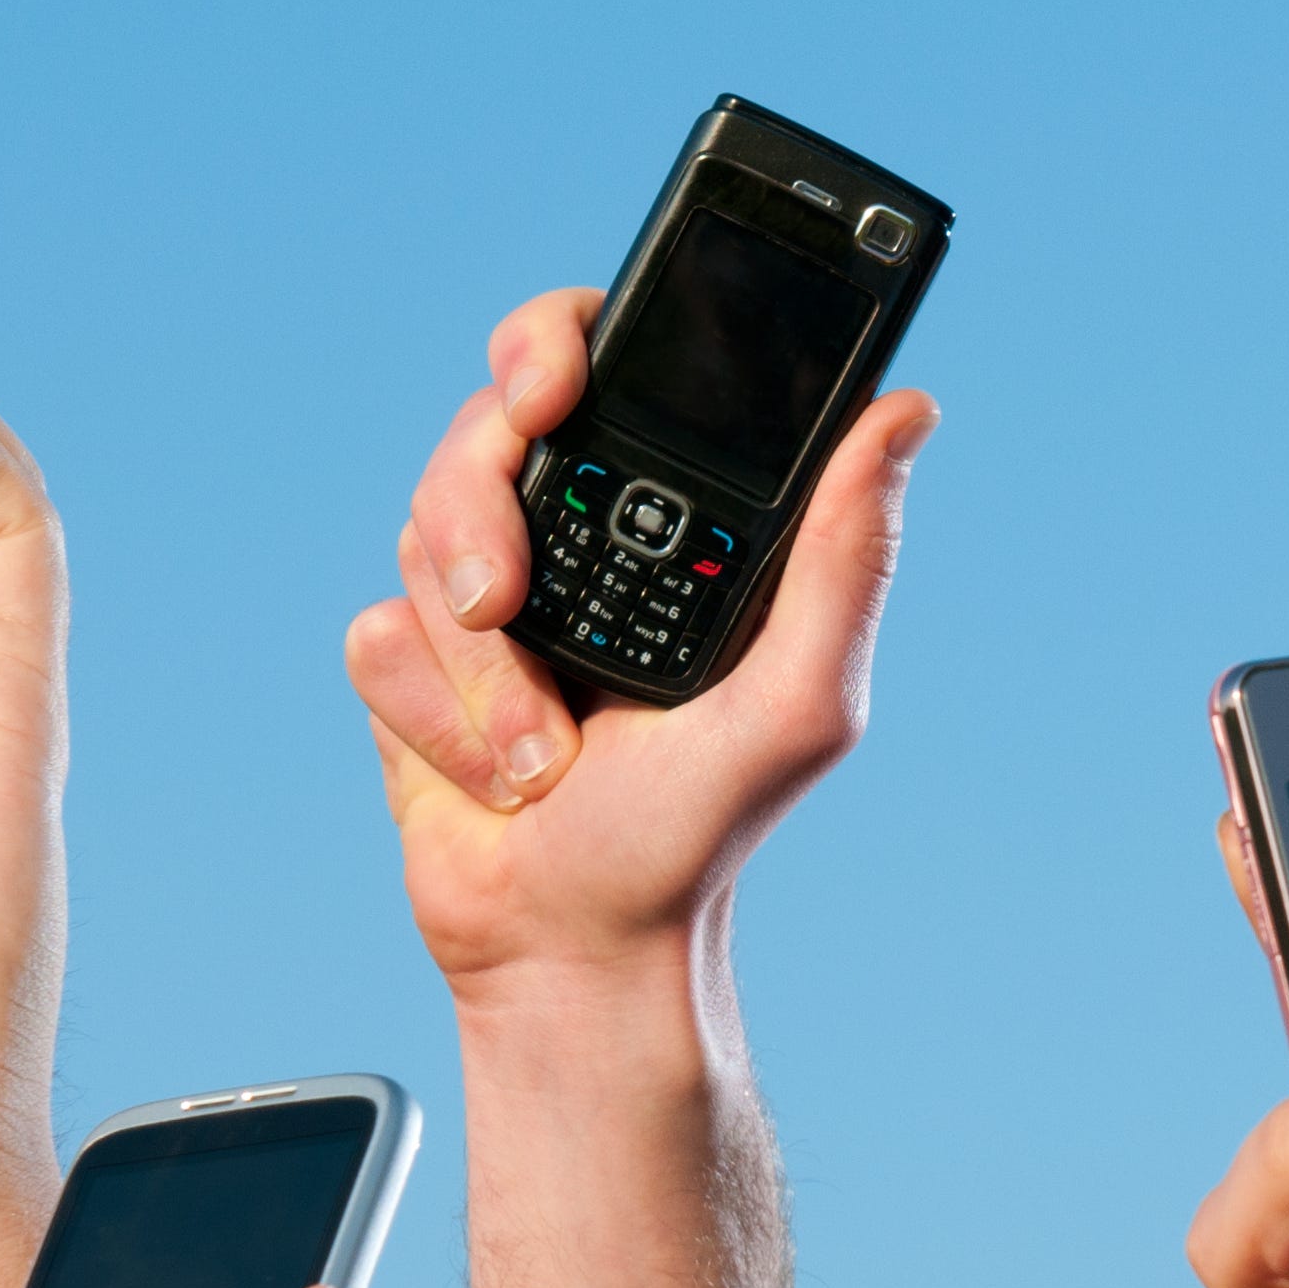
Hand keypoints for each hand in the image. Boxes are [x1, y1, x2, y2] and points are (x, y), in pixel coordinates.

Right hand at [343, 285, 937, 986]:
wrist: (575, 944)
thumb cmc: (701, 834)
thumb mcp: (802, 696)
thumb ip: (846, 557)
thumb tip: (908, 413)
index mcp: (669, 524)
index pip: (596, 366)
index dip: (552, 343)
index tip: (548, 384)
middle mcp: (572, 539)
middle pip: (481, 434)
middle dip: (483, 514)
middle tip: (508, 597)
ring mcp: (485, 597)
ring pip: (422, 534)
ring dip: (482, 666)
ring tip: (544, 750)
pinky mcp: (413, 664)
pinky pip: (379, 633)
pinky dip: (438, 714)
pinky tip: (495, 774)